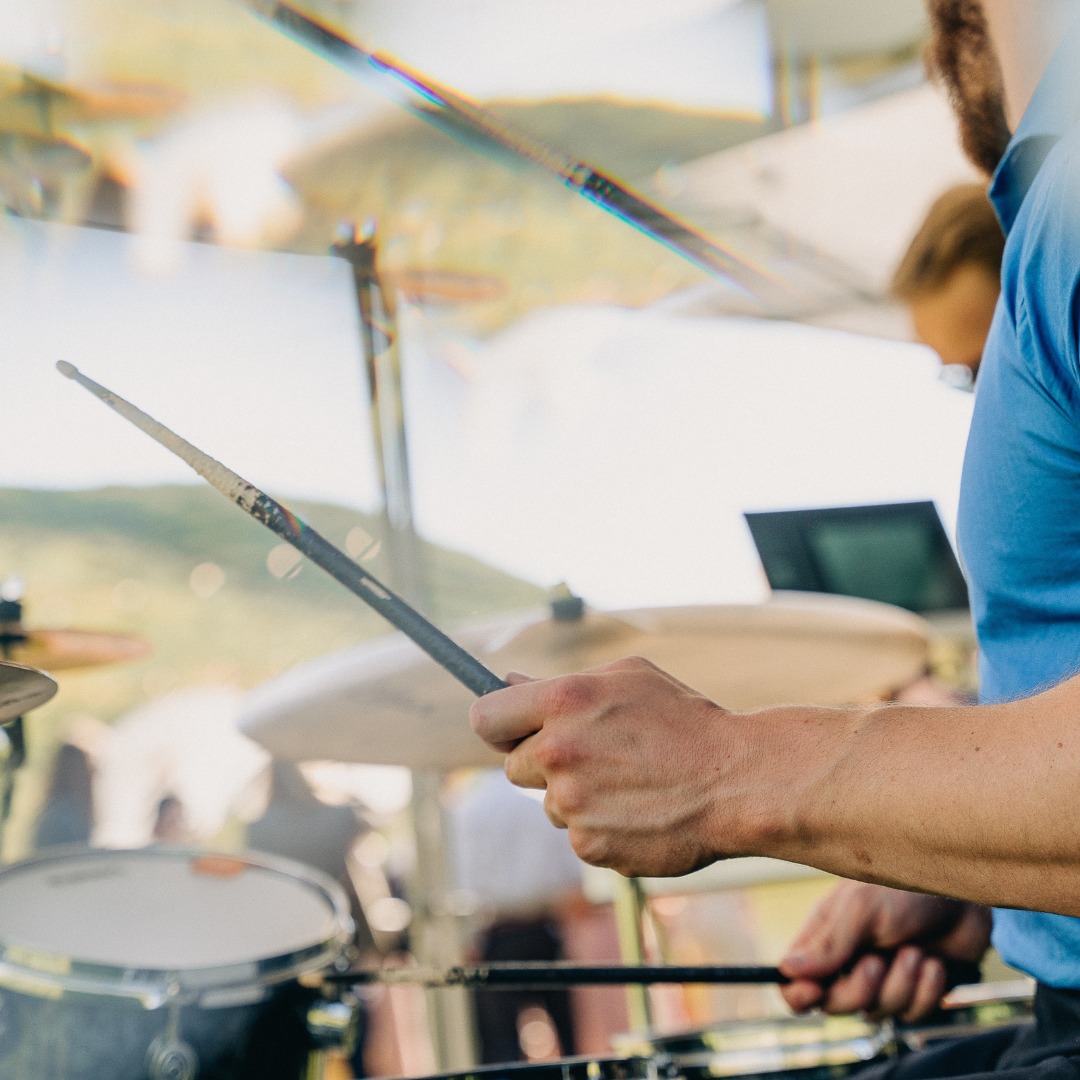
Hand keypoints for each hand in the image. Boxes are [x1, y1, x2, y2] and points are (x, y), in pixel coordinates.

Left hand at [469, 658, 734, 876]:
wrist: (738, 780)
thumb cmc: (685, 720)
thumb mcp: (626, 679)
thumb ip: (559, 684)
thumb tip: (507, 683)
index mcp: (563, 701)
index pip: (485, 718)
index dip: (498, 725)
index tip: (512, 732)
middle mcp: (559, 751)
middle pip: (514, 768)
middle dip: (545, 764)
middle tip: (595, 757)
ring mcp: (573, 802)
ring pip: (550, 804)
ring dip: (577, 797)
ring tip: (631, 783)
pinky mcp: (590, 844)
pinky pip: (578, 835)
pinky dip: (602, 827)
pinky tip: (639, 810)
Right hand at [779, 881, 990, 1021]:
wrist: (966, 897)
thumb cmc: (908, 890)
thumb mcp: (862, 910)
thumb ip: (828, 944)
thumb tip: (788, 970)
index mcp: (825, 937)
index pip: (793, 981)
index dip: (798, 994)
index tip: (816, 992)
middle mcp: (848, 961)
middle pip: (834, 1005)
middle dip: (860, 989)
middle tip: (877, 962)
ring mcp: (882, 977)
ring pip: (876, 1012)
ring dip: (900, 984)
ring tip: (915, 950)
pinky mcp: (915, 990)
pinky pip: (911, 1014)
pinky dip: (927, 991)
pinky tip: (935, 962)